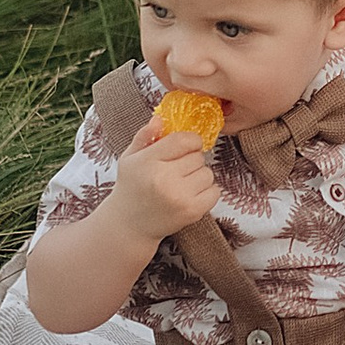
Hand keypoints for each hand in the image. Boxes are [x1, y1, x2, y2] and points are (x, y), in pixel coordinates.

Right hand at [113, 117, 221, 244]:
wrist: (130, 225)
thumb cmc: (131, 188)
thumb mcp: (129, 158)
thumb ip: (144, 136)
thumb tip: (160, 119)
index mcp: (148, 162)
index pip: (183, 140)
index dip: (190, 141)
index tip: (187, 147)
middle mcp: (164, 179)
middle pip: (198, 156)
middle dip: (191, 160)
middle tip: (177, 170)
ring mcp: (179, 197)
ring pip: (208, 173)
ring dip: (199, 176)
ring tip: (182, 184)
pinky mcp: (191, 212)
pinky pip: (214, 191)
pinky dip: (207, 192)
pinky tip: (190, 195)